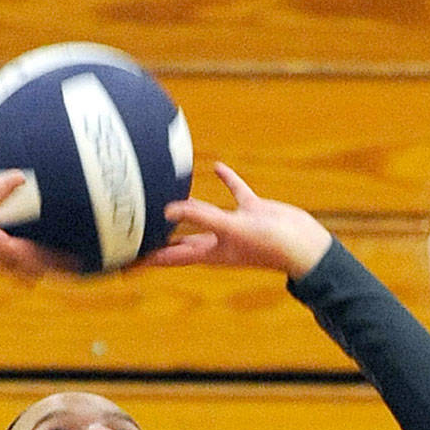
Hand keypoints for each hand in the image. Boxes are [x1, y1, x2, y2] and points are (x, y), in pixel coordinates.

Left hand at [148, 163, 331, 280]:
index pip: (170, 257)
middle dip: (159, 239)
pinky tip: (216, 167)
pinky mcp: (252, 210)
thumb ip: (200, 216)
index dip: (147, 259)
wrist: (305, 246)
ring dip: (187, 207)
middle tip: (136, 233)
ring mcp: (234, 226)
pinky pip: (234, 193)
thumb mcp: (231, 228)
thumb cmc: (270, 244)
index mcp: (209, 252)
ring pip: (204, 215)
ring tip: (166, 199)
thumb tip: (167, 209)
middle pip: (180, 240)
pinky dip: (226, 180)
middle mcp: (217, 241)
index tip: (124, 262)